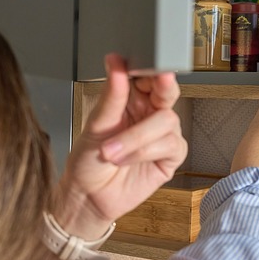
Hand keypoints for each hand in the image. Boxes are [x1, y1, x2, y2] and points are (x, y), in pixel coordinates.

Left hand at [55, 54, 187, 238]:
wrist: (87, 197)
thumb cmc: (88, 160)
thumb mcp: (96, 123)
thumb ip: (112, 95)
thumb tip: (116, 63)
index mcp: (133, 99)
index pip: (149, 76)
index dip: (152, 68)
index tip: (147, 62)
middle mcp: (150, 114)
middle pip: (168, 92)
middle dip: (164, 88)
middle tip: (159, 81)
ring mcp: (162, 135)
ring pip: (168, 121)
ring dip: (137, 137)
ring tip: (111, 151)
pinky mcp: (170, 157)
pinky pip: (171, 145)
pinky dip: (145, 152)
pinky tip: (126, 159)